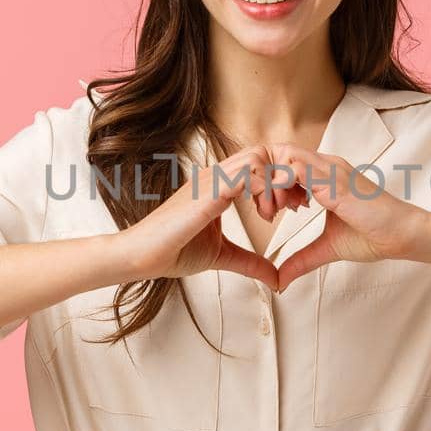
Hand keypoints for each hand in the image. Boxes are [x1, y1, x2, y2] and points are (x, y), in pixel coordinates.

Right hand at [121, 146, 303, 289]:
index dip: (279, 180)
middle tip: (288, 208)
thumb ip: (251, 262)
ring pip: (258, 157)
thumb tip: (276, 278)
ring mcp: (211, 180)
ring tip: (272, 214)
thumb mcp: (223, 255)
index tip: (288, 208)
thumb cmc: (173, 251)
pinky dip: (264, 189)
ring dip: (275, 184)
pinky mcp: (208, 191)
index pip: (258, 162)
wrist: (141, 256)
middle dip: (283, 178)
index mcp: (218, 185)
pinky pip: (246, 173)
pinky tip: (263, 215)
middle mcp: (215, 176)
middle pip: (262, 152)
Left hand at [268, 144, 426, 292]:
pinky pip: (297, 170)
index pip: (285, 163)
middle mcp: (327, 165)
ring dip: (270, 183)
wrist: (402, 235)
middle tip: (265, 211)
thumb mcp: (327, 248)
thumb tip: (280, 280)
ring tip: (270, 212)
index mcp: (325, 174)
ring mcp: (331, 170)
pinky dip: (280, 186)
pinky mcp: (335, 182)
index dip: (269, 183)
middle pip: (279, 154)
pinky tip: (280, 210)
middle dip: (263, 179)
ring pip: (284, 158)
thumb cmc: (372, 236)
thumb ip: (301, 259)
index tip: (268, 212)